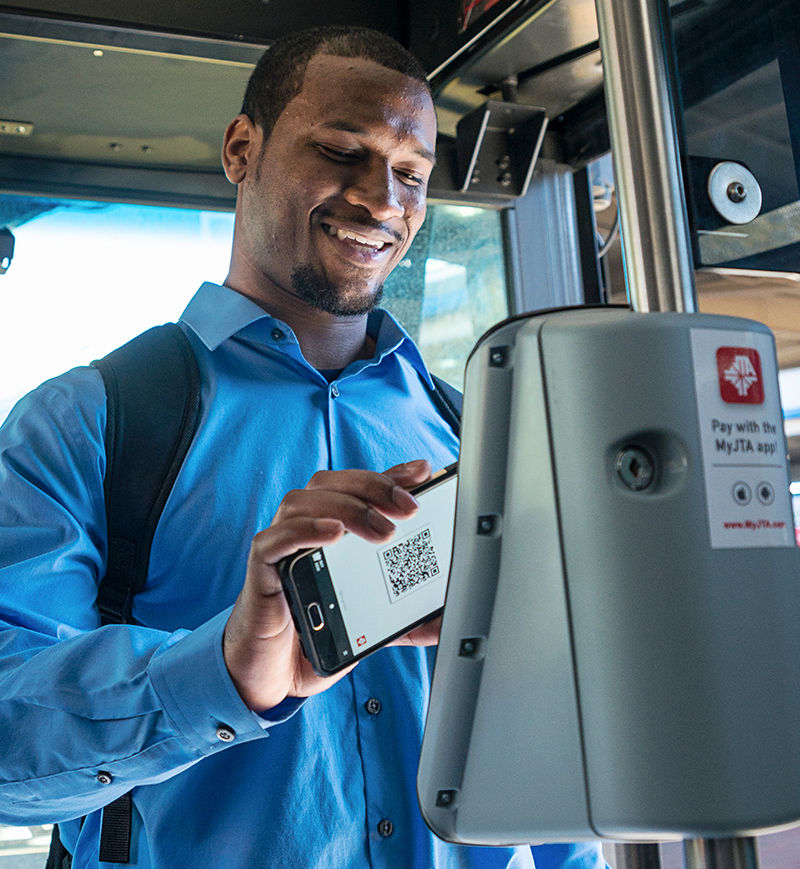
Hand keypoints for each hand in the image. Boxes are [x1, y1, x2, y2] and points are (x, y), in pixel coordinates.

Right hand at [223, 459, 431, 712]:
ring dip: (346, 507)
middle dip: (373, 487)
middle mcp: (303, 528)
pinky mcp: (261, 570)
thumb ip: (408, 616)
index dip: (390, 474)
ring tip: (382, 531)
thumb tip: (447, 618)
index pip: (359, 487)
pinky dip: (304, 529)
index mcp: (332, 529)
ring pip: (302, 502)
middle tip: (408, 509)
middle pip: (331, 483)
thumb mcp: (374, 620)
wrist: (275, 677)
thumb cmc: (320, 636)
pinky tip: (332, 532)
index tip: (423, 473)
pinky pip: (274, 539)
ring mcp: (280, 547)